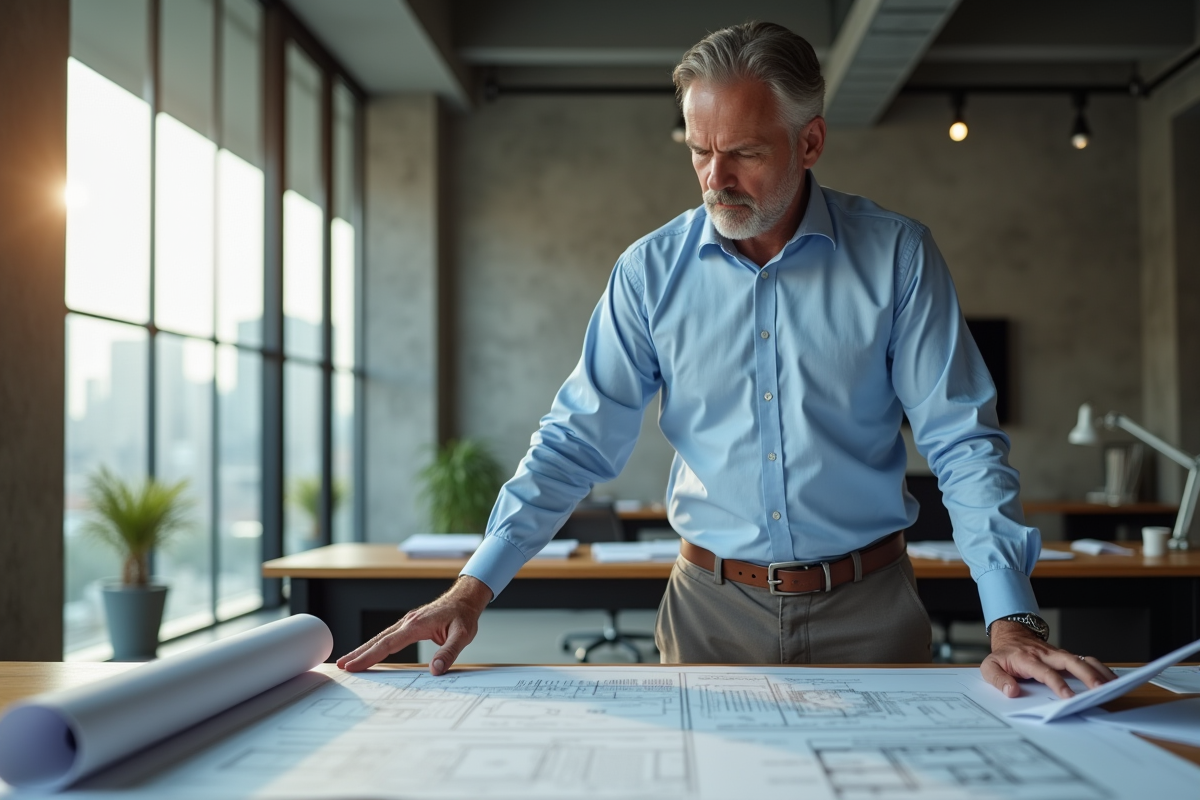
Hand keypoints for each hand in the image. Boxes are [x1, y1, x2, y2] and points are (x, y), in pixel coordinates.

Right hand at [336, 576, 492, 674]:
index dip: (370, 656)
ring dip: (364, 648)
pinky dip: (375, 644)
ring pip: (381, 637)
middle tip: (341, 665)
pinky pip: (388, 636)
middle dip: (359, 653)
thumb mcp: (463, 635)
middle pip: (378, 639)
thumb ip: (449, 652)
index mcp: (417, 625)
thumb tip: (436, 670)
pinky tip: (369, 651)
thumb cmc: (464, 616)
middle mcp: (408, 622)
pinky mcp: (410, 624)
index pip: (388, 644)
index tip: (354, 665)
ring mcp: (407, 622)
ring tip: (347, 660)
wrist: (465, 599)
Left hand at [981, 620, 1117, 698]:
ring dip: (1098, 671)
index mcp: (1027, 658)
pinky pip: (1086, 660)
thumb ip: (998, 680)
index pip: (1045, 671)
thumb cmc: (1003, 655)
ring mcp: (1058, 655)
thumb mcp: (990, 666)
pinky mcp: (1066, 657)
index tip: (1068, 697)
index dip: (1057, 683)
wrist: (1011, 636)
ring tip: (1113, 685)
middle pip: (1070, 662)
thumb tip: (1011, 692)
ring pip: (1082, 659)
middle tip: (1099, 690)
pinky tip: (1112, 679)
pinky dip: (1100, 668)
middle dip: (1086, 675)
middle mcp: (1046, 655)